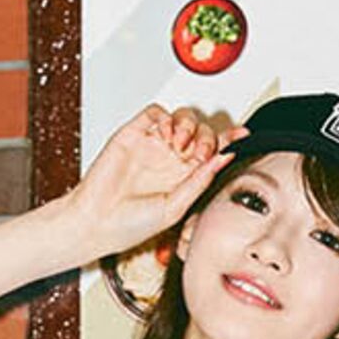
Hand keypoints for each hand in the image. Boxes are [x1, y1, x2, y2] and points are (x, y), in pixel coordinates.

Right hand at [67, 103, 244, 260]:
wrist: (96, 222)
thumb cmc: (130, 225)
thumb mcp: (175, 208)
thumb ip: (198, 182)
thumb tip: (223, 160)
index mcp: (185, 179)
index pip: (213, 154)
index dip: (228, 143)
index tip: (242, 137)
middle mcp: (171, 161)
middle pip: (202, 132)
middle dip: (207, 138)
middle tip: (199, 154)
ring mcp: (154, 146)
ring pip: (182, 118)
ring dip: (188, 126)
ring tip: (180, 145)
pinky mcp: (134, 134)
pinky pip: (156, 113)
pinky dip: (165, 118)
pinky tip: (165, 135)